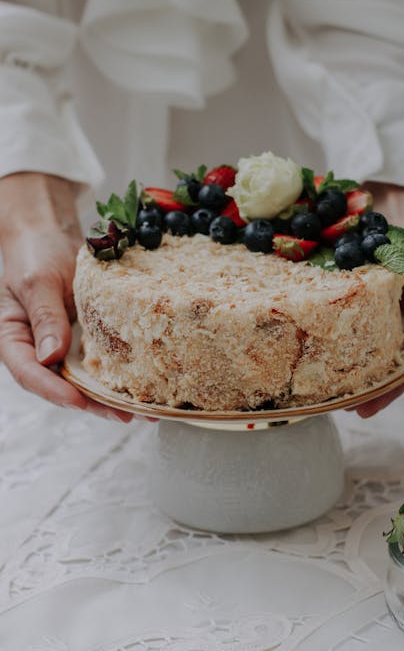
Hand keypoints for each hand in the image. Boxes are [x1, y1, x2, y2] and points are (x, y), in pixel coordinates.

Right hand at [0, 172, 131, 421]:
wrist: (50, 235)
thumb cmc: (36, 253)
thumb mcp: (38, 282)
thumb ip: (45, 317)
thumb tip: (50, 357)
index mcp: (12, 338)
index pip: (29, 373)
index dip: (54, 391)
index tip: (79, 402)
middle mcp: (36, 350)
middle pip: (61, 386)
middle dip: (93, 404)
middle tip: (125, 416)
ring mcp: (60, 347)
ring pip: (83, 381)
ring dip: (111, 397)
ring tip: (144, 410)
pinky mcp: (82, 341)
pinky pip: (99, 363)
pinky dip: (119, 376)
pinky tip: (144, 386)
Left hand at [352, 183, 403, 428]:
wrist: (388, 199)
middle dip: (388, 392)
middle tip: (361, 411)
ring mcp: (391, 314)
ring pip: (381, 355)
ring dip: (364, 377)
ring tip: (341, 397)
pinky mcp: (364, 305)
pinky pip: (355, 332)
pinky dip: (342, 348)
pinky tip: (323, 359)